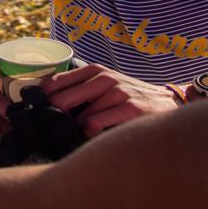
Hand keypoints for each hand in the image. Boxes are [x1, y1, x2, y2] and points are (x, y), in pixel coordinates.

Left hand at [40, 63, 180, 136]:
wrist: (167, 103)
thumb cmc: (131, 98)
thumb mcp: (106, 85)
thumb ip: (81, 90)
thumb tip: (47, 102)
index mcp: (95, 71)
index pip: (55, 83)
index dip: (42, 100)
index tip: (39, 112)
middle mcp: (105, 78)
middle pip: (61, 100)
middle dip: (54, 118)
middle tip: (56, 129)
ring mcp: (119, 92)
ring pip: (80, 117)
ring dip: (78, 130)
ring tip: (84, 134)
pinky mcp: (130, 108)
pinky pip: (96, 125)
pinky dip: (92, 135)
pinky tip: (98, 137)